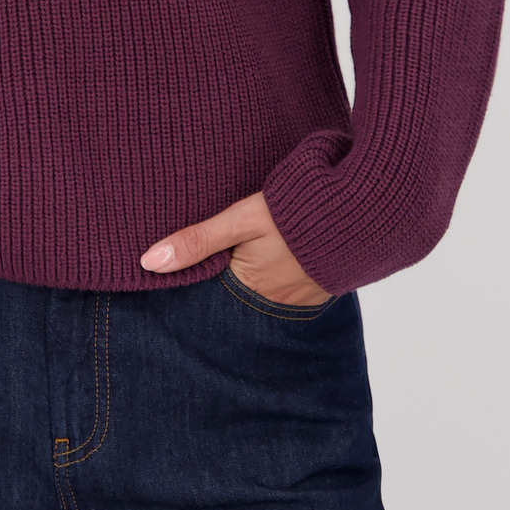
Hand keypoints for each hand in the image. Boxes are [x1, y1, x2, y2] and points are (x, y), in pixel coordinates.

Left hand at [139, 190, 331, 306]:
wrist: (362, 209)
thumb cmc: (297, 211)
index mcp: (251, 287)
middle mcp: (277, 300)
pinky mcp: (324, 286)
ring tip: (258, 255)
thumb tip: (147, 262)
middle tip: (230, 256)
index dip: (202, 277)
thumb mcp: (241, 220)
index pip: (213, 291)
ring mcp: (303, 297)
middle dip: (232, 279)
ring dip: (260, 276)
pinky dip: (285, 273)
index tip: (187, 269)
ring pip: (268, 289)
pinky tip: (283, 254)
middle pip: (241, 293)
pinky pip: (294, 285)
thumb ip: (197, 241)